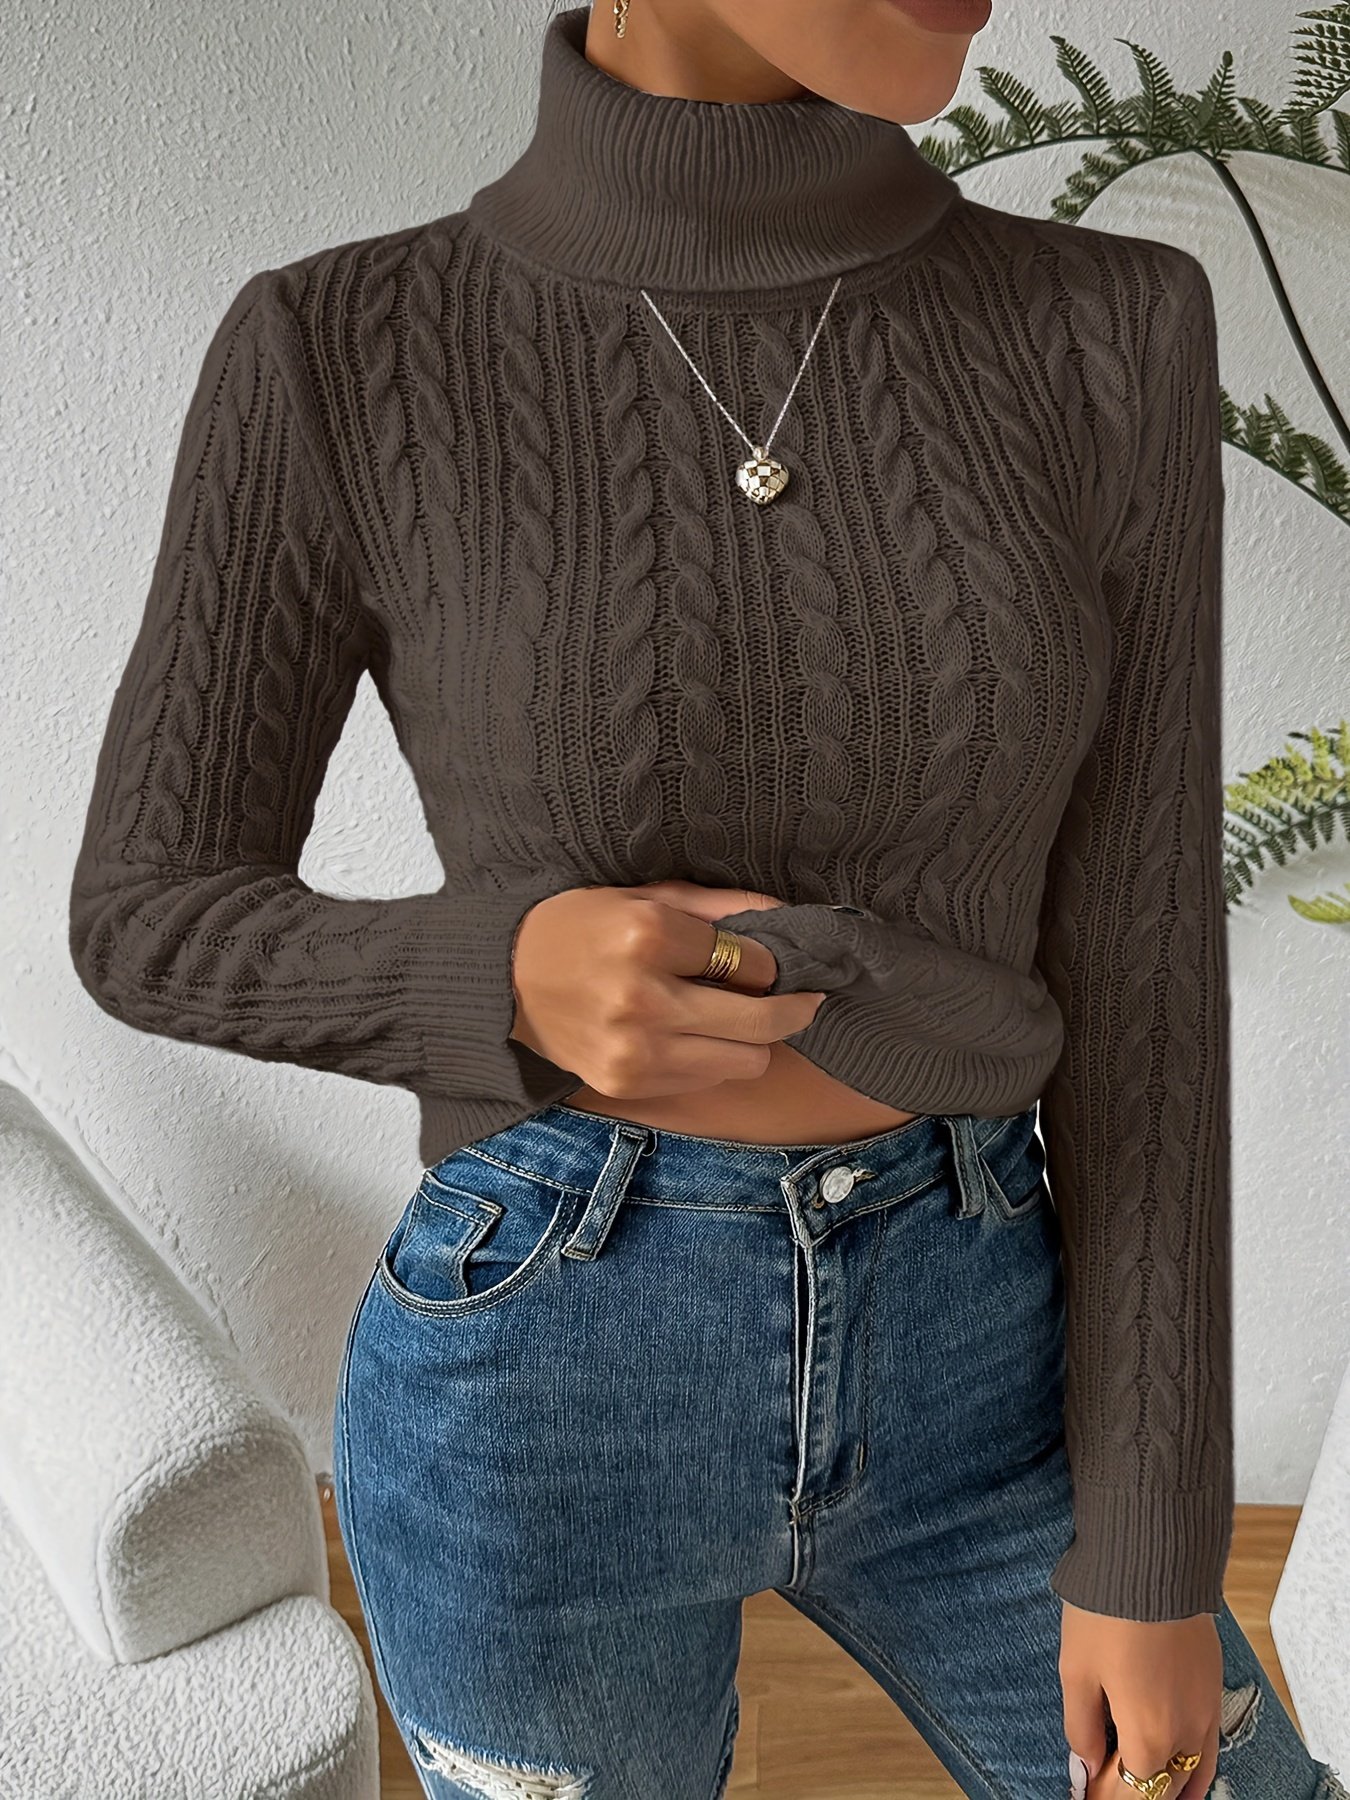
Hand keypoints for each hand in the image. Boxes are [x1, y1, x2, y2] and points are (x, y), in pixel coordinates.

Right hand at [508, 880, 821, 1098]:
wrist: (504, 980)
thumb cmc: (579, 927)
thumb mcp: (645, 896)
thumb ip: (720, 905)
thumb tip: (791, 916)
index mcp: (647, 936)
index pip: (753, 962)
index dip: (772, 962)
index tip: (770, 960)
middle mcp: (643, 997)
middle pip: (761, 1020)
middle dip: (793, 1007)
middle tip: (802, 998)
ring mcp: (635, 1049)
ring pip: (745, 1061)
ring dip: (752, 1040)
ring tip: (736, 1017)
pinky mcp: (627, 1084)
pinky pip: (706, 1081)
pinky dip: (712, 1059)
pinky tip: (691, 1035)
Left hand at [1061, 1602, 1221, 1797]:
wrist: (1153, 1561)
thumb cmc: (1107, 1613)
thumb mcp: (1077, 1671)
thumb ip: (1082, 1727)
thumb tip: (1085, 1767)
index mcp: (1150, 1737)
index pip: (1132, 1795)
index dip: (1105, 1797)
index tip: (1086, 1794)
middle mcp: (1187, 1734)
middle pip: (1164, 1789)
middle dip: (1135, 1794)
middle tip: (1105, 1785)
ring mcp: (1207, 1711)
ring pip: (1194, 1774)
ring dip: (1168, 1785)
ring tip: (1141, 1785)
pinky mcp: (1214, 1686)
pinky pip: (1208, 1746)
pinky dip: (1193, 1766)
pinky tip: (1178, 1765)